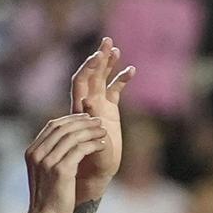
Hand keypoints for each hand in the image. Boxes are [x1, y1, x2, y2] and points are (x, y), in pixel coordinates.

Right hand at [24, 114, 107, 212]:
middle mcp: (37, 153)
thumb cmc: (51, 195)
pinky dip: (93, 145)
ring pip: (73, 137)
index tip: (87, 118)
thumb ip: (52, 154)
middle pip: (63, 128)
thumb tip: (70, 139)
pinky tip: (102, 146)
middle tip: (99, 122)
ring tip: (103, 132)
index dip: (71, 119)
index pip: (52, 125)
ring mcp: (47, 161)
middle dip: (83, 122)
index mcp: (32, 151)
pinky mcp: (60, 170)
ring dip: (91, 132)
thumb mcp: (46, 171)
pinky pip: (80, 150)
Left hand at [71, 38, 133, 200]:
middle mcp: (88, 104)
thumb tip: (88, 101)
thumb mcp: (90, 141)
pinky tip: (131, 70)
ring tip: (115, 48)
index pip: (82, 81)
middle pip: (92, 75)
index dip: (89, 68)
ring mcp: (100, 106)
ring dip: (108, 64)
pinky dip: (122, 80)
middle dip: (99, 58)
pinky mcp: (111, 112)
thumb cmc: (91, 160)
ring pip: (103, 80)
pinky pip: (115, 91)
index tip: (98, 56)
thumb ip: (90, 121)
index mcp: (80, 108)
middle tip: (107, 41)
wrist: (95, 171)